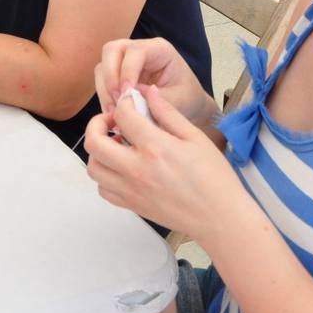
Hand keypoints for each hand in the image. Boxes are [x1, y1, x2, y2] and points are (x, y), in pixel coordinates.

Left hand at [84, 84, 248, 241]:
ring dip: (99, 151)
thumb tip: (149, 93)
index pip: (122, 116)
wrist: (220, 218)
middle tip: (113, 121)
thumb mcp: (195, 137)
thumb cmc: (214, 178)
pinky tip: (122, 167)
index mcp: (156, 148)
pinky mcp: (132, 206)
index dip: (124, 103)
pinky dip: (105, 175)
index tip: (131, 103)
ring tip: (117, 145)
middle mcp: (137, 170)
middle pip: (94, 142)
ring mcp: (131, 190)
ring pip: (93, 167)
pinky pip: (103, 189)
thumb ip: (168, 113)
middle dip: (97, 124)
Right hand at [94, 37, 215, 129]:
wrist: (187, 103)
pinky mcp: (117, 72)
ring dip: (105, 90)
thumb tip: (129, 97)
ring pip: (103, 66)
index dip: (127, 71)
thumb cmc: (186, 98)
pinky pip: (102, 80)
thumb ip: (154, 98)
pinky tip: (114, 112)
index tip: (126, 94)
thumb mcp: (178, 100)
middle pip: (111, 50)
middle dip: (110, 77)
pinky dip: (105, 96)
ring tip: (115, 112)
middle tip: (117, 101)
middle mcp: (139, 49)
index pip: (135, 52)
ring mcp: (125, 59)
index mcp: (159, 49)